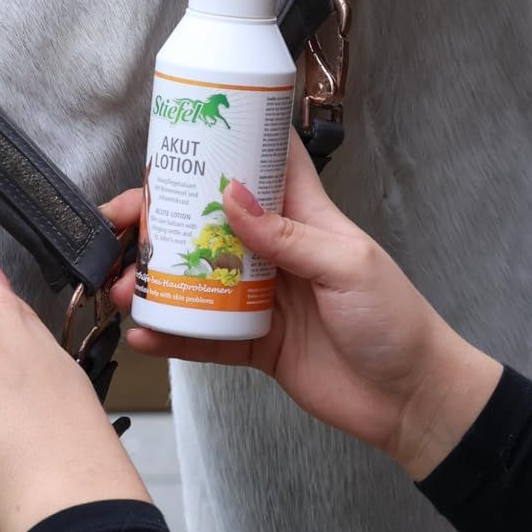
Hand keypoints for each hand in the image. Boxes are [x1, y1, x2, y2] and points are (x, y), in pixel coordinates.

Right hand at [111, 132, 499, 480]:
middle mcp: (277, 254)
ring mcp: (262, 300)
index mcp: (305, 220)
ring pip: (196, 279)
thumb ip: (289, 235)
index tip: (179, 134)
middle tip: (120, 223)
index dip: (225, 145)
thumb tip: (233, 196)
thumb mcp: (347, 264)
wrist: (411, 398)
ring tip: (120, 284)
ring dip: (155, 279)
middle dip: (161, 219)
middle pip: (208, 224)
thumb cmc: (397, 321)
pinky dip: (172, 334)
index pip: (263, 165)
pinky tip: (144, 333)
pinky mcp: (256, 345)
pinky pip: (203, 336)